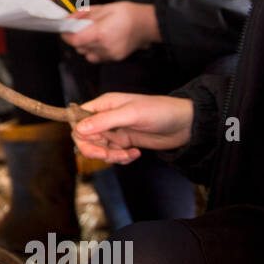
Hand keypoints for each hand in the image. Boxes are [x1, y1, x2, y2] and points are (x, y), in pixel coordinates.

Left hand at [62, 1, 160, 62]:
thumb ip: (84, 15)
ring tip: (93, 33)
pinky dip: (94, 50)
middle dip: (76, 37)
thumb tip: (70, 19)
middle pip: (79, 47)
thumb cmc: (128, 14)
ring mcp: (110, 54)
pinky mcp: (115, 58)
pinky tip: (101, 41)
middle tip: (80, 27)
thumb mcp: (104, 8)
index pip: (74, 40)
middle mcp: (104, 46)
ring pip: (86, 53)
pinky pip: (97, 57)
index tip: (65, 29)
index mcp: (101, 32)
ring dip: (85, 44)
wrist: (148, 24)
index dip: (66, 34)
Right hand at [72, 92, 192, 163]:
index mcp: (103, 105)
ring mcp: (114, 131)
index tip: (95, 141)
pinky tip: (135, 154)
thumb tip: (79, 130)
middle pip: (85, 138)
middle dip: (95, 150)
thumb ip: (105, 121)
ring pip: (99, 149)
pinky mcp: (124, 143)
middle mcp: (106, 117)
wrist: (185, 124)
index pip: (78, 119)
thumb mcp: (132, 114)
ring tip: (129, 154)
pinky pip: (112, 155)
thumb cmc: (160, 111)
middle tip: (110, 156)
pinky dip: (121, 158)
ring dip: (111, 156)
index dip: (81, 133)